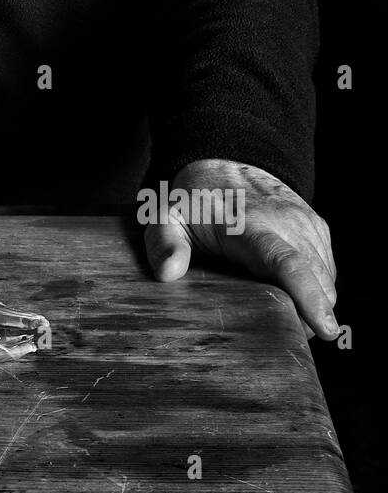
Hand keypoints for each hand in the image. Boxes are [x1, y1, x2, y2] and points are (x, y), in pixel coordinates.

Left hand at [143, 159, 338, 340]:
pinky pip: (328, 270)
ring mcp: (307, 226)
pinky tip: (286, 287)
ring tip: (277, 307)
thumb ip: (163, 244)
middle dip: (309, 315)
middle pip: (317, 281)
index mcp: (250, 226)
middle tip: (274, 328)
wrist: (226, 164)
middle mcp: (287, 223)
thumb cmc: (195, 199)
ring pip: (327, 280)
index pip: (287, 263)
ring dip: (314, 302)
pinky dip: (316, 286)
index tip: (326, 329)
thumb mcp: (166, 217)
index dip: (309, 297)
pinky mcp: (318, 229)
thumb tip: (169, 273)